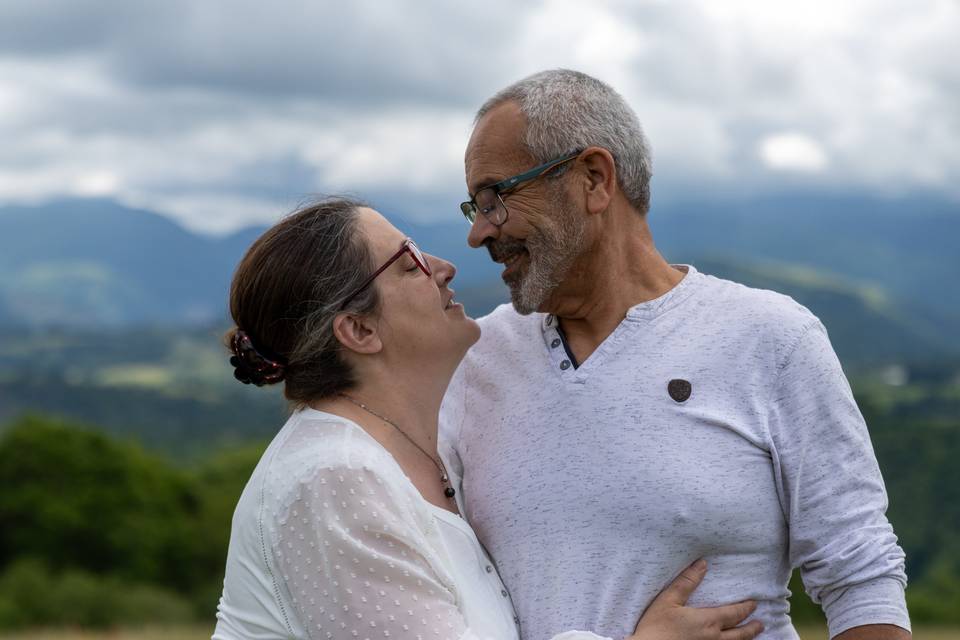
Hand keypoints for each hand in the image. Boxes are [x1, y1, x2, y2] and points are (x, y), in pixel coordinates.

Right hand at [628, 559, 763, 639]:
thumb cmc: (655, 626)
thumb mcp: (668, 599)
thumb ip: (686, 582)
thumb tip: (701, 564)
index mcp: (707, 622)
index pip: (733, 614)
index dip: (745, 609)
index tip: (754, 604)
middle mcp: (713, 639)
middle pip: (739, 634)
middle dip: (751, 628)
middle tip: (760, 624)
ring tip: (751, 636)